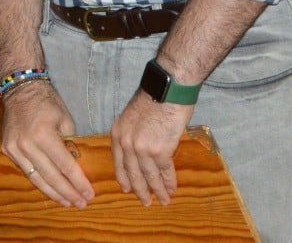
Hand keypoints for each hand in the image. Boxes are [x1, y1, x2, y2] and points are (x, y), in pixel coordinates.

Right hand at [0, 81, 94, 207]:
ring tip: (67, 202)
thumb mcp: (66, 120)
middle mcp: (27, 144)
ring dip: (53, 193)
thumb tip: (76, 165)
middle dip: (69, 192)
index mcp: (43, 135)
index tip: (90, 194)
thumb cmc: (47, 102)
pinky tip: (50, 189)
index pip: (65, 166)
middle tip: (82, 203)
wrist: (20, 89)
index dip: (79, 182)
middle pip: (51, 176)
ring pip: (36, 178)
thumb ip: (70, 144)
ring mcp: (14, 148)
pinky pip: (26, 170)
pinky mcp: (7, 149)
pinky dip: (39, 181)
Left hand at [110, 89, 192, 205]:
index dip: (123, 177)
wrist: (168, 90)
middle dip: (140, 190)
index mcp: (118, 133)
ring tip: (163, 200)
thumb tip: (142, 149)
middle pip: (132, 173)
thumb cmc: (155, 99)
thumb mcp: (134, 117)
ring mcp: (141, 148)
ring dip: (157, 190)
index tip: (126, 189)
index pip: (118, 161)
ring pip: (149, 176)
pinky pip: (164, 171)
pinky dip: (169, 181)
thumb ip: (134, 134)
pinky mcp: (159, 151)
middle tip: (146, 202)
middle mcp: (126, 143)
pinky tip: (173, 188)